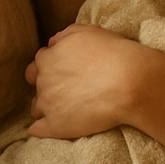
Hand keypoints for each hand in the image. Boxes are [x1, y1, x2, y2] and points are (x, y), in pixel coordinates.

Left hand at [25, 23, 148, 138]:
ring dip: (45, 107)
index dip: (53, 65)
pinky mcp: (55, 126)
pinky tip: (46, 129)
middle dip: (46, 84)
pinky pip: (36, 130)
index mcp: (48, 58)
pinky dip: (39, 130)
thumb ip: (63, 36)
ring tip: (62, 110)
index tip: (66, 71)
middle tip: (64, 88)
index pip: (41, 61)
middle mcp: (43, 80)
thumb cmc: (112, 54)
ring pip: (36, 107)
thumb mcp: (87, 32)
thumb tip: (51, 44)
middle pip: (35, 82)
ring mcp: (48, 104)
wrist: (130, 82)